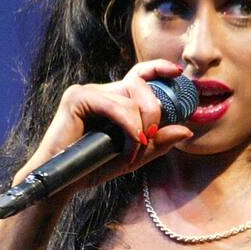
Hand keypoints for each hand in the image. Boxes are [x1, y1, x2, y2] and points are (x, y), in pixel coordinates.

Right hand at [14, 59, 194, 194]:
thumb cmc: (95, 166)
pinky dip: (128, 125)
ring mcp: (88, 92)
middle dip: (154, 112)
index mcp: (114, 99)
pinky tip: (129, 142)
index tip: (178, 73)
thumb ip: (159, 142)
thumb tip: (187, 129)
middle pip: (141, 86)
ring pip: (131, 98)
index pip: (140, 75)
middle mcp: (102, 91)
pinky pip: (116, 106)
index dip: (159, 69)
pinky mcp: (77, 98)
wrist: (64, 181)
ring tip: (132, 151)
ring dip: (139, 127)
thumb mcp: (135, 155)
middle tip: (149, 139)